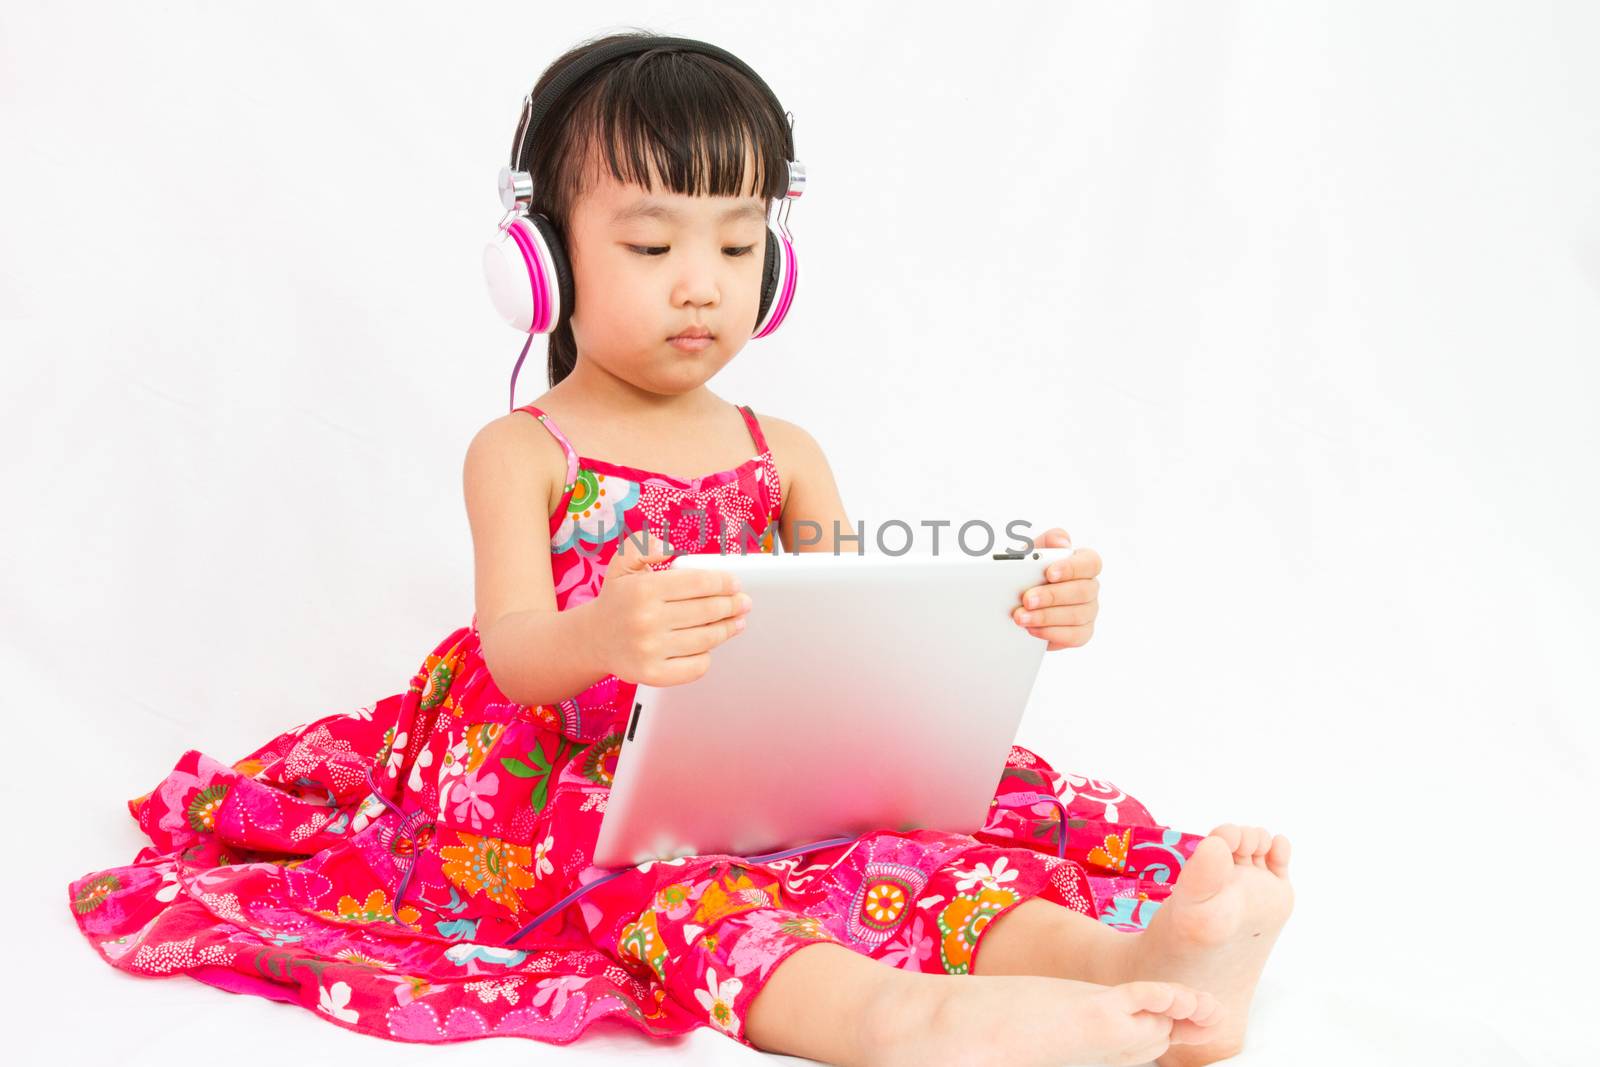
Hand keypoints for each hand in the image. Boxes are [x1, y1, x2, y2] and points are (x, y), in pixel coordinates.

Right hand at [585, 529, 751, 686]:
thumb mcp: (623, 563)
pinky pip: (696, 666)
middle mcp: (646, 620)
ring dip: (727, 629)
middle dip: (733, 606)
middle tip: (743, 603)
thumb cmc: (616, 600)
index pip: (699, 583)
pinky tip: (709, 646)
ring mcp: (650, 650)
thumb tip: (666, 548)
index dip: (724, 583)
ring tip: (737, 623)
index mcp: (643, 589)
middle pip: (708, 611)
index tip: (735, 584)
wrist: (592, 639)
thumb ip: (643, 546)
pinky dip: (707, 656)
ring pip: (706, 639)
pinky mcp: (653, 674)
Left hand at [1011, 527, 1099, 649]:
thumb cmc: (1029, 574)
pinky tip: (1033, 629)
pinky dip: (1051, 633)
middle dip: (1051, 596)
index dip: (1072, 568)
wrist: (1018, 603)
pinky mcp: (1082, 632)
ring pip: (1077, 615)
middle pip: (1082, 591)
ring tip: (1021, 617)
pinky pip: (1074, 636)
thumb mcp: (1030, 554)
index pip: (1090, 563)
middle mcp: (1090, 587)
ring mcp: (1089, 611)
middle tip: (1026, 599)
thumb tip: (1061, 540)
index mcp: (1083, 564)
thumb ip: (1045, 543)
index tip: (1049, 573)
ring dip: (1046, 617)